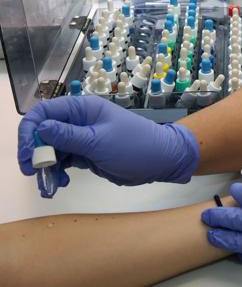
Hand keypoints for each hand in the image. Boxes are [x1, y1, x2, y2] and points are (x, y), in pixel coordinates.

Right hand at [18, 96, 198, 194]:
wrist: (161, 160)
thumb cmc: (135, 146)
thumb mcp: (99, 142)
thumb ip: (68, 136)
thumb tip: (40, 128)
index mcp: (83, 109)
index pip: (45, 112)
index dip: (30, 130)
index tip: (27, 152)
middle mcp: (80, 121)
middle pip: (44, 131)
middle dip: (35, 151)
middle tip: (33, 171)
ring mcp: (83, 138)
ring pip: (52, 149)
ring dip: (46, 166)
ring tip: (48, 184)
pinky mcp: (87, 154)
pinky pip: (64, 161)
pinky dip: (57, 172)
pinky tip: (60, 183)